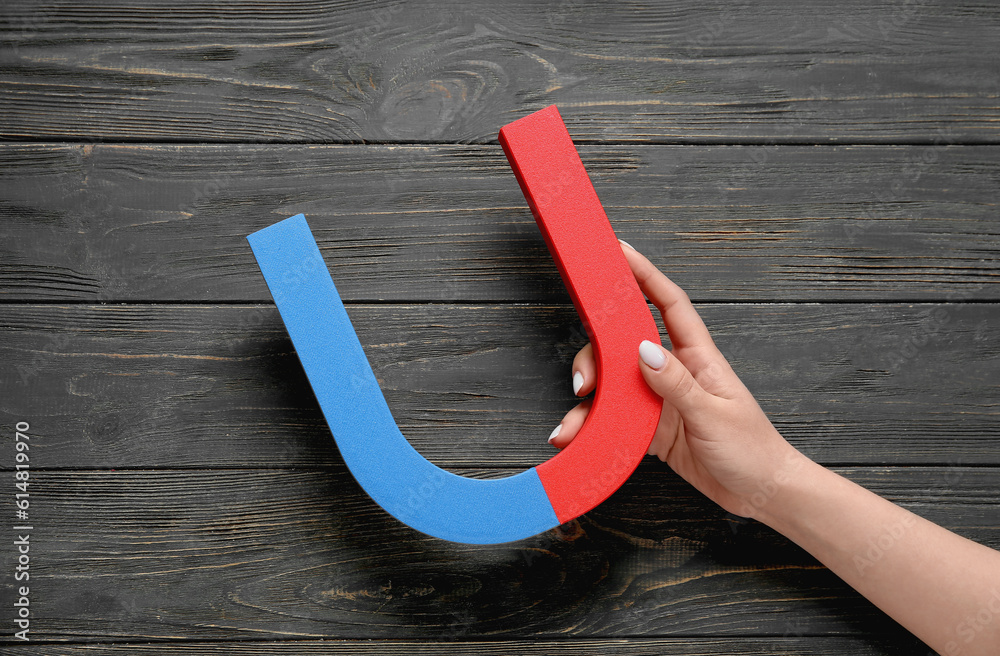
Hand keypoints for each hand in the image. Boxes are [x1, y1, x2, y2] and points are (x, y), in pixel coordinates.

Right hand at [549, 242, 808, 518]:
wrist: (761, 493)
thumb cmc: (752, 449)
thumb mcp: (713, 415)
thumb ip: (676, 384)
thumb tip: (642, 350)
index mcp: (698, 357)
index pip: (669, 304)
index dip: (645, 274)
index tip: (619, 251)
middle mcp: (676, 372)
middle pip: (625, 346)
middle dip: (597, 357)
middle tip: (583, 382)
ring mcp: (661, 400)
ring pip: (614, 386)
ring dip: (589, 401)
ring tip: (572, 424)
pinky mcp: (652, 429)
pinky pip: (615, 420)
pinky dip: (593, 428)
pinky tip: (578, 438)